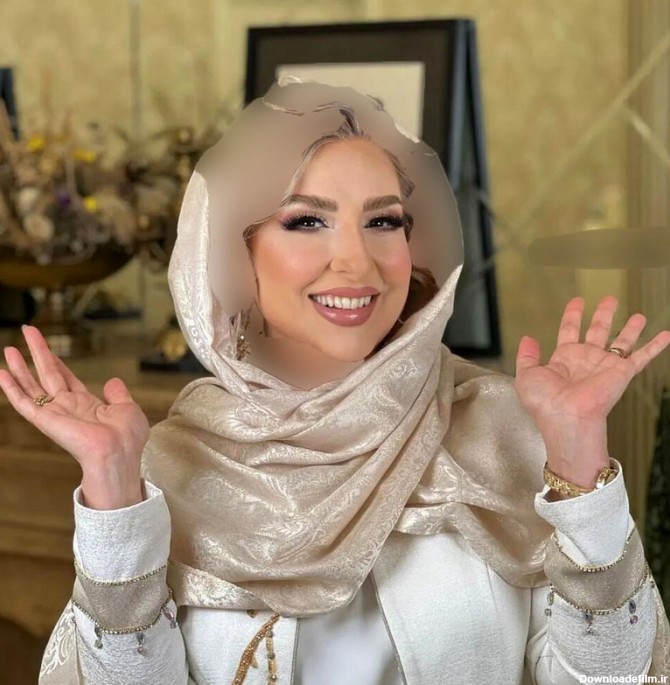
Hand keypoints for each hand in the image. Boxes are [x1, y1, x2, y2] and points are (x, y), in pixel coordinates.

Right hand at [0, 326, 148, 508]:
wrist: (118, 453)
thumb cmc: (126, 437)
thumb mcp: (127, 408)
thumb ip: (117, 394)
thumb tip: (113, 381)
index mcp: (86, 404)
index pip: (66, 378)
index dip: (57, 362)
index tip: (47, 348)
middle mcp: (67, 407)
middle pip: (47, 374)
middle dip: (38, 352)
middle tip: (27, 331)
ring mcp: (54, 413)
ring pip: (32, 384)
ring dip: (20, 366)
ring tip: (9, 348)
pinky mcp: (44, 420)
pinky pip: (23, 402)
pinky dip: (11, 388)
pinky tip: (1, 373)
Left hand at [514, 296, 669, 486]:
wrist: (566, 417)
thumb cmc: (545, 401)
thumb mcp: (526, 376)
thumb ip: (526, 356)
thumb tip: (527, 338)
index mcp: (565, 358)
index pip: (570, 330)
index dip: (574, 315)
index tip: (578, 301)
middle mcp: (587, 359)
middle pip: (598, 330)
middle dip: (604, 314)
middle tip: (610, 299)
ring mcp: (606, 365)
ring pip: (622, 341)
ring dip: (631, 328)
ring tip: (639, 315)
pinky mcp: (622, 373)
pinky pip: (642, 356)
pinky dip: (655, 346)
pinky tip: (666, 334)